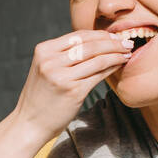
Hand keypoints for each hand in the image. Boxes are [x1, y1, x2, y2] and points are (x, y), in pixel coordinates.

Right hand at [12, 30, 132, 141]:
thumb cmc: (41, 96)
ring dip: (116, 54)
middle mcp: (51, 61)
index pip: (78, 35)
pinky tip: (119, 65)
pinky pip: (98, 74)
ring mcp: (62, 76)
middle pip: (90, 45)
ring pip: (97, 59)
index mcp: (44, 51)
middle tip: (126, 43)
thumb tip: (95, 42)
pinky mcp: (73, 91)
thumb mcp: (45, 68)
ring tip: (127, 53)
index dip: (99, 34)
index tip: (113, 36)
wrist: (30, 123)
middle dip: (112, 42)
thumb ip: (63, 55)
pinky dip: (112, 67)